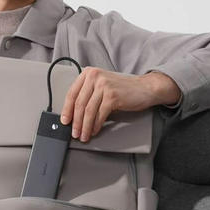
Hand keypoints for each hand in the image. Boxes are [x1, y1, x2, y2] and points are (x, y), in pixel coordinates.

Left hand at [60, 67, 180, 142]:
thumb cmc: (123, 89)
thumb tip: (74, 113)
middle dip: (75, 121)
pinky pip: (99, 114)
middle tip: (74, 132)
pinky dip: (95, 125)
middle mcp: (94, 77)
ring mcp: (103, 86)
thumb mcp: (102, 85)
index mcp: (88, 73)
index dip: (66, 109)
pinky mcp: (112, 96)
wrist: (145, 88)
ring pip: (88, 111)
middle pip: (79, 104)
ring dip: (84, 126)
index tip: (64, 120)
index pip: (72, 93)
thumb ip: (89, 94)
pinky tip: (94, 131)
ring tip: (83, 135)